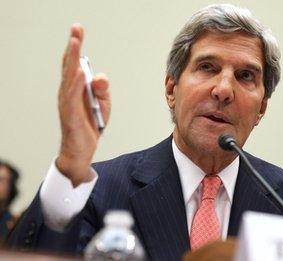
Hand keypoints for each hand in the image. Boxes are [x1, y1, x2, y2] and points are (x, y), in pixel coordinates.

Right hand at [56, 24, 110, 186]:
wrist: (82, 150)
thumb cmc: (90, 125)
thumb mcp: (102, 105)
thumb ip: (102, 90)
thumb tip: (99, 76)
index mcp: (75, 89)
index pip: (74, 64)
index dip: (76, 47)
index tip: (78, 30)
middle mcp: (67, 93)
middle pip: (69, 66)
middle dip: (73, 47)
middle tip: (76, 29)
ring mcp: (67, 103)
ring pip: (69, 77)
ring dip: (73, 59)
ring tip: (76, 43)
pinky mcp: (71, 115)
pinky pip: (72, 96)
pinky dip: (75, 83)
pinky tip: (79, 71)